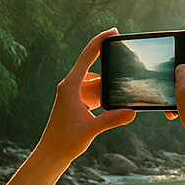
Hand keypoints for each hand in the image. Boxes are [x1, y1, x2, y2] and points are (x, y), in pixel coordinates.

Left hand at [37, 28, 135, 164]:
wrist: (52, 153)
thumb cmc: (65, 141)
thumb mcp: (90, 130)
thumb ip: (111, 120)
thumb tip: (132, 112)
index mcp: (70, 86)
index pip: (87, 57)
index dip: (100, 42)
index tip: (113, 31)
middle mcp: (70, 86)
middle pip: (94, 68)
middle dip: (111, 67)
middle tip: (128, 63)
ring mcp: (73, 94)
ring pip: (95, 82)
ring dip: (108, 84)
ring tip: (124, 87)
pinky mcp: (76, 102)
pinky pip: (93, 91)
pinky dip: (105, 93)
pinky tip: (115, 100)